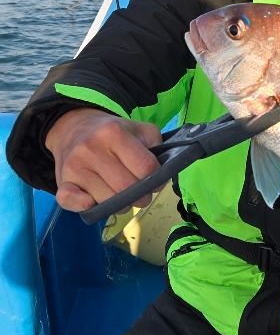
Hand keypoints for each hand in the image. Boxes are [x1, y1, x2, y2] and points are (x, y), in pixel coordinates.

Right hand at [46, 109, 162, 213]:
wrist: (73, 128)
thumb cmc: (110, 133)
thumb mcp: (137, 129)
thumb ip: (155, 144)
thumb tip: (163, 169)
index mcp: (113, 132)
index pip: (145, 167)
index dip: (156, 179)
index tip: (155, 180)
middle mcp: (91, 148)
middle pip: (127, 187)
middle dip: (141, 196)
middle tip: (141, 193)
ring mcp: (75, 166)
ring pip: (107, 200)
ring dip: (120, 204)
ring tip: (121, 194)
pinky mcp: (62, 181)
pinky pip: (69, 200)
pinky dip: (82, 206)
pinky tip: (92, 202)